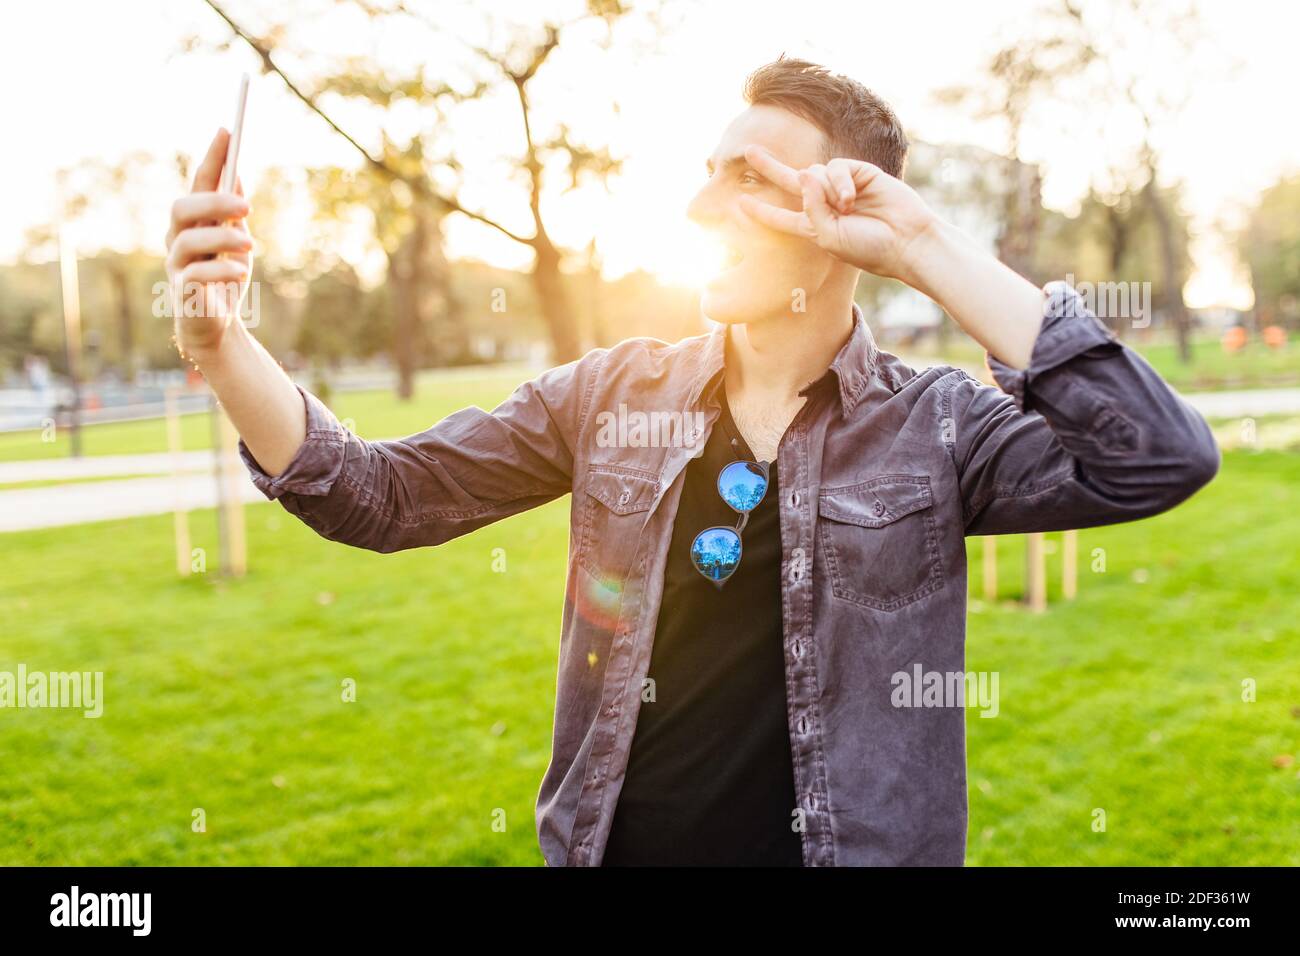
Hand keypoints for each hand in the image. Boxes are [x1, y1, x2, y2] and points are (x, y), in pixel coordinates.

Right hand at [165, 128, 253, 360]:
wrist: (218, 328)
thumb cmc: (225, 279)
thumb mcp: (235, 242)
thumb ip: (232, 212)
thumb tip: (235, 173)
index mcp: (194, 223)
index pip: (199, 183)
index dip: (211, 157)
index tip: (226, 130)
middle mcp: (179, 239)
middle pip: (182, 208)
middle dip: (213, 202)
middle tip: (246, 206)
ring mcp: (177, 266)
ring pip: (187, 241)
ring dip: (222, 238)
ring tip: (249, 244)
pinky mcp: (183, 293)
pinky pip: (196, 275)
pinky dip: (222, 269)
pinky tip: (241, 270)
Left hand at [737, 145, 937, 283]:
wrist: (905, 240)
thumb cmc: (868, 248)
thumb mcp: (829, 237)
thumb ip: (811, 209)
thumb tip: (805, 171)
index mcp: (814, 227)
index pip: (781, 217)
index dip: (761, 211)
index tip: (740, 204)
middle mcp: (824, 204)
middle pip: (790, 181)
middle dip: (769, 166)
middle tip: (747, 151)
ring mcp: (841, 187)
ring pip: (814, 174)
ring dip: (825, 190)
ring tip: (847, 208)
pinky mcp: (858, 172)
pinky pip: (834, 169)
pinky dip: (840, 183)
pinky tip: (853, 198)